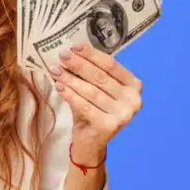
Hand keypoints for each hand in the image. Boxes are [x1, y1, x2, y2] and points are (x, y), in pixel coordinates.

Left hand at [49, 42, 143, 156]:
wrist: (92, 142)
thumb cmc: (93, 111)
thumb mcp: (94, 89)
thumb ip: (88, 74)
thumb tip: (70, 54)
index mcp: (133, 86)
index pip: (111, 65)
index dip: (92, 54)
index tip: (74, 47)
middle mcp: (133, 100)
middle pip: (101, 76)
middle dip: (79, 64)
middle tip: (62, 56)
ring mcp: (123, 114)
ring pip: (91, 91)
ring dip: (71, 79)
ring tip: (56, 70)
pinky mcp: (110, 126)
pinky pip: (85, 106)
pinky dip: (70, 95)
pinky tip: (59, 86)